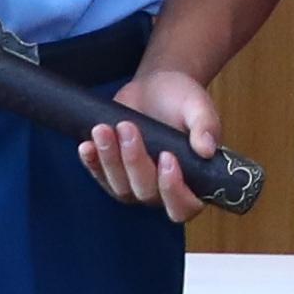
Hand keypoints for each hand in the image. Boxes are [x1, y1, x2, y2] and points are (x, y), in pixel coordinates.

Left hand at [80, 68, 219, 221]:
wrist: (156, 88)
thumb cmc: (182, 100)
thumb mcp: (198, 106)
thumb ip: (206, 126)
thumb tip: (207, 149)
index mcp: (192, 181)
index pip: (183, 206)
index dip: (173, 190)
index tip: (167, 157)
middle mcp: (163, 190)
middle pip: (146, 193)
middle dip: (134, 161)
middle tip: (128, 128)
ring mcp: (135, 184)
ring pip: (119, 187)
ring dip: (109, 159)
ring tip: (104, 128)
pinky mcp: (112, 172)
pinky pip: (99, 176)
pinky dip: (91, 162)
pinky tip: (87, 145)